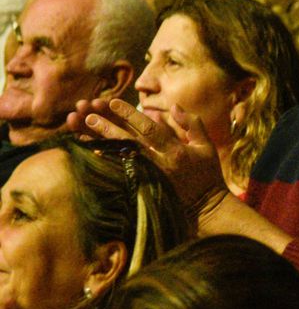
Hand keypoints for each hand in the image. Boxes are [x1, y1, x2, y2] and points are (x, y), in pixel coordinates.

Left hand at [69, 99, 229, 220]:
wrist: (206, 206)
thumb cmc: (206, 173)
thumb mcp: (206, 146)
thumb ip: (192, 124)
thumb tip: (173, 106)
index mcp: (176, 151)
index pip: (150, 129)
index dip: (131, 115)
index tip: (113, 102)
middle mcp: (161, 165)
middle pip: (130, 144)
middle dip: (108, 128)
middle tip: (89, 115)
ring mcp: (150, 179)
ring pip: (121, 158)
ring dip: (102, 144)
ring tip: (83, 132)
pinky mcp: (144, 189)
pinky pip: (120, 174)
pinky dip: (106, 163)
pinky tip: (92, 154)